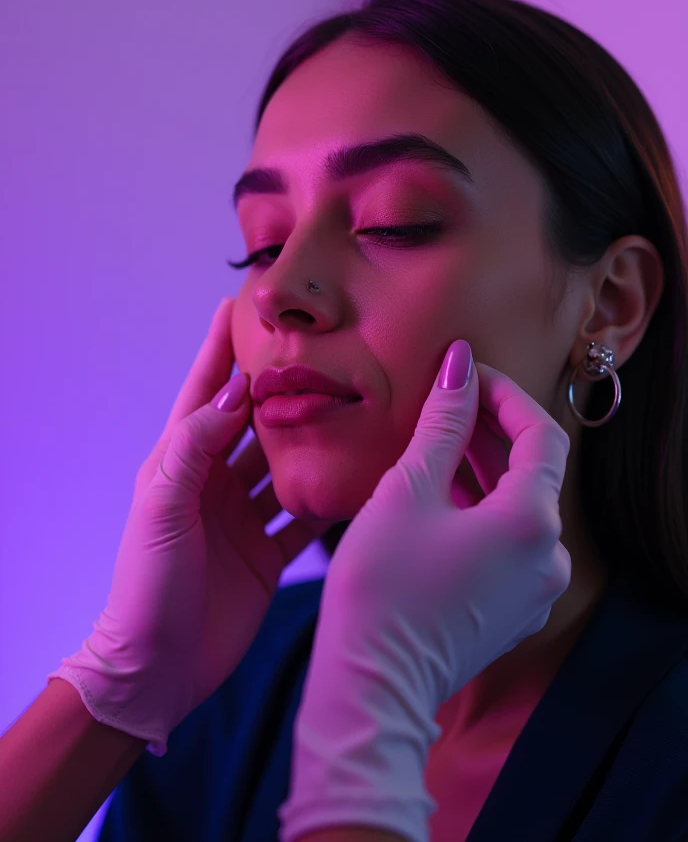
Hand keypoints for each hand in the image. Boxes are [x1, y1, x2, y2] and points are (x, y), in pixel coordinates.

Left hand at [46, 297, 333, 755]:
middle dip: (281, 389)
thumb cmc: (146, 584)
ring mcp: (242, 518)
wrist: (158, 669)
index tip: (239, 308)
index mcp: (180, 464)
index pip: (205, 394)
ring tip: (351, 403)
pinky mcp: (267, 552)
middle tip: (319, 352)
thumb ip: (195, 446)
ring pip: (285, 464)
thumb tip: (236, 393)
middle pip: (253, 423)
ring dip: (312, 438)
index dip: (220, 351)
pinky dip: (329, 496)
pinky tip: (362, 475)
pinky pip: (305, 514)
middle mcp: (214, 483)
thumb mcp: (162, 504)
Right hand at [279, 342, 570, 841]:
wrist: (369, 686)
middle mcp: (549, 557)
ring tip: (438, 437)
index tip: (466, 372)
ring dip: (484, 467)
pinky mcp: (513, 611)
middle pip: (532, 471)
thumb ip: (443, 422)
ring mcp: (534, 590)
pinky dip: (481, 508)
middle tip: (447, 396)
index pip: (540, 434)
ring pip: (518, 507)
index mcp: (532, 522)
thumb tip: (461, 364)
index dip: (505, 394)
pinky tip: (440, 491)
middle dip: (491, 427)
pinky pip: (508, 542)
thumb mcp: (408, 490)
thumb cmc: (381, 586)